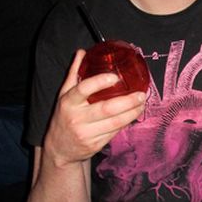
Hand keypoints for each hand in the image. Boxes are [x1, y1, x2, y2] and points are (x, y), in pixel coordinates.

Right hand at [43, 49, 145, 167]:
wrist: (59, 149)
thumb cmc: (64, 117)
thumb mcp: (64, 95)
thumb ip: (73, 73)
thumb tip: (82, 52)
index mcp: (68, 102)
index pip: (83, 89)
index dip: (99, 82)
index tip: (115, 76)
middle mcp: (76, 118)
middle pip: (106, 108)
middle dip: (128, 101)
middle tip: (141, 94)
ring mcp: (86, 133)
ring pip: (115, 122)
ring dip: (132, 113)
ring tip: (142, 103)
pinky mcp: (95, 145)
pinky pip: (115, 132)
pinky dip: (127, 122)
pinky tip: (134, 115)